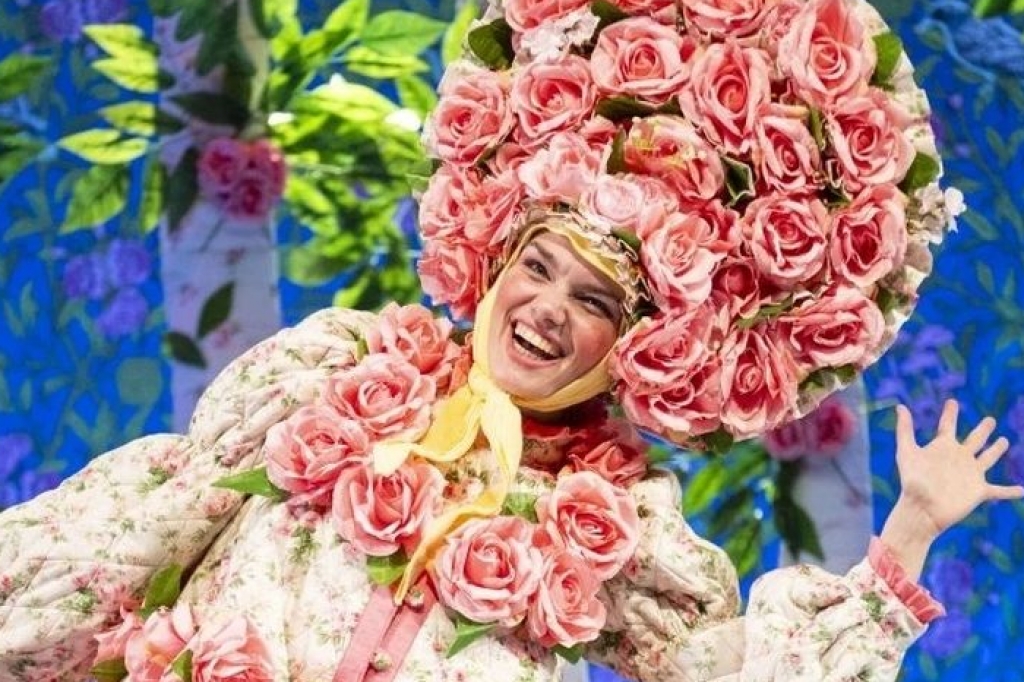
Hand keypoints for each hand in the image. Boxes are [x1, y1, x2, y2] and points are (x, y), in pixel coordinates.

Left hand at [892, 399, 1022, 539]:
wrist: (922, 509)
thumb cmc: (912, 481)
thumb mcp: (907, 451)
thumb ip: (904, 429)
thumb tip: (900, 406)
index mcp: (943, 447)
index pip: (948, 425)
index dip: (950, 413)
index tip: (952, 401)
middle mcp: (959, 458)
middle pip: (974, 439)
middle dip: (983, 430)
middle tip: (990, 420)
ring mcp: (971, 474)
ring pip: (988, 458)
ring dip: (997, 450)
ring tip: (1004, 441)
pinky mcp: (979, 491)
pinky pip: (999, 491)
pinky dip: (1011, 491)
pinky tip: (1022, 491)